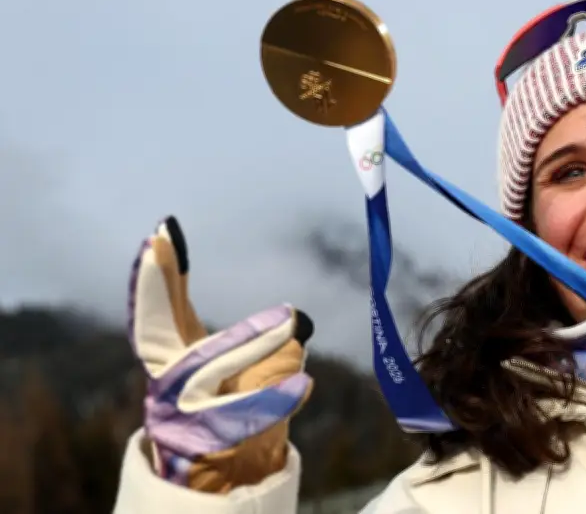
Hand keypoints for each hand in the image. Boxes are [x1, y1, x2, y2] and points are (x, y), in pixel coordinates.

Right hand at [127, 216, 313, 491]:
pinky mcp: (197, 442)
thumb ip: (272, 344)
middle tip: (165, 244)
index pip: (162, 309)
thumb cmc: (239, 413)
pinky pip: (236, 420)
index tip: (162, 232)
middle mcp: (167, 380)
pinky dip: (270, 402)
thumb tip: (301, 322)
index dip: (159, 273)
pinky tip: (301, 385)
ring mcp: (175, 412)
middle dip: (163, 288)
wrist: (227, 478)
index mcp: (177, 356)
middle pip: (159, 331)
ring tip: (288, 320)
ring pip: (204, 371)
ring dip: (246, 343)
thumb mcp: (254, 372)